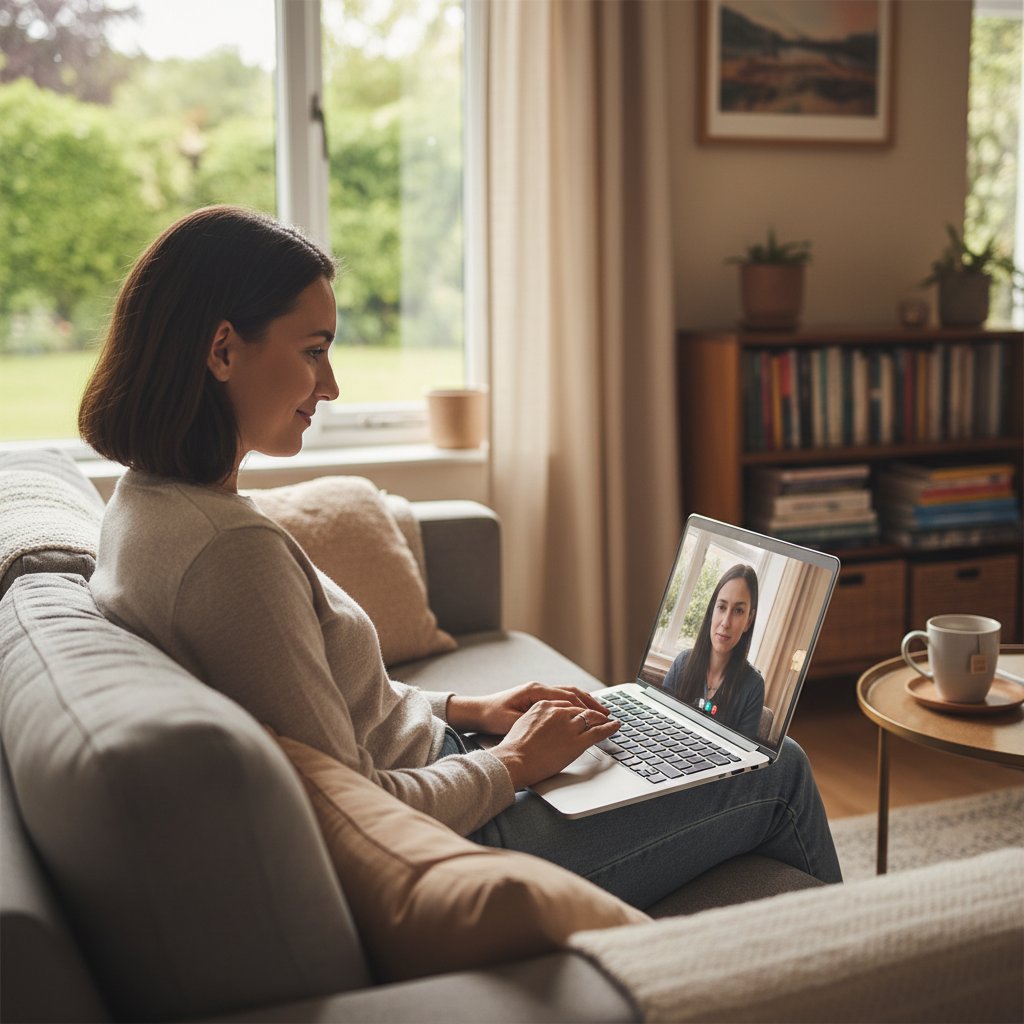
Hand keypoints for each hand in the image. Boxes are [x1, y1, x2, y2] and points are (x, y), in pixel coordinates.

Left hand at [447, 681, 611, 734]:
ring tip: (600, 711)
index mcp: (536, 692)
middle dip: (591, 703)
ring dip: (585, 701)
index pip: (569, 698)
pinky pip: (560, 697)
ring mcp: (537, 691)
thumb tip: (562, 718)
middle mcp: (539, 688)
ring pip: (567, 693)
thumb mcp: (516, 720)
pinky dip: (574, 703)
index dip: (587, 708)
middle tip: (608, 713)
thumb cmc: (493, 717)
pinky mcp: (535, 696)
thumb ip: (538, 718)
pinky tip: (581, 712)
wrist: (477, 712)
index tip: (602, 717)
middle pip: (572, 692)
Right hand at [490, 700, 619, 789]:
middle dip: (591, 712)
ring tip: (609, 720)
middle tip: (600, 715)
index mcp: (544, 705)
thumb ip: (536, 719)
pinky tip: (616, 726)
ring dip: (602, 719)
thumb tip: (542, 724)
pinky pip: (598, 732)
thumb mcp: (522, 723)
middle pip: (580, 709)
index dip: (576, 709)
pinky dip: (610, 728)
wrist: (515, 760)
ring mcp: (569, 726)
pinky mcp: (577, 741)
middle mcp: (558, 712)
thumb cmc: (514, 748)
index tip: (581, 712)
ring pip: (591, 718)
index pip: (566, 704)